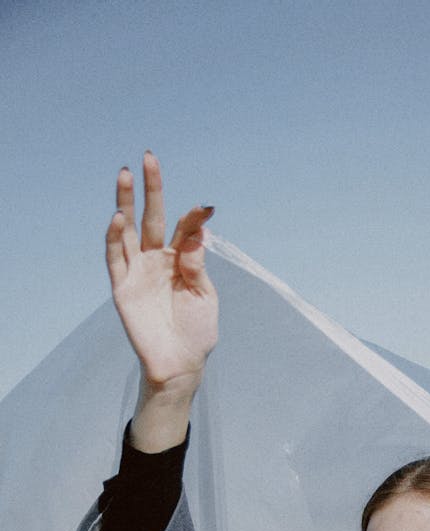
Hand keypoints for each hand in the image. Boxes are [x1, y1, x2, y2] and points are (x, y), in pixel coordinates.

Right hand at [105, 153, 217, 448]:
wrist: (181, 364)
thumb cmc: (197, 332)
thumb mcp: (204, 295)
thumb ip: (196, 264)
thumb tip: (196, 230)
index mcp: (180, 260)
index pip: (183, 228)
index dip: (193, 217)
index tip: (206, 208)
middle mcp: (156, 259)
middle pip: (150, 217)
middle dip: (150, 188)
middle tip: (148, 157)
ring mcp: (137, 271)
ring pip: (127, 229)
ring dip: (125, 202)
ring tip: (125, 174)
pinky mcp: (122, 286)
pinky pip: (114, 258)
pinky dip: (114, 237)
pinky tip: (117, 217)